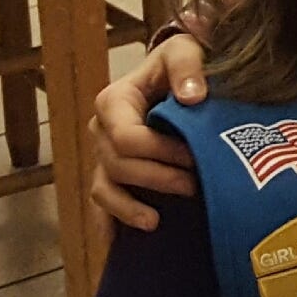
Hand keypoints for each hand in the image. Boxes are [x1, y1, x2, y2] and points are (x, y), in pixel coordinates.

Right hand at [87, 32, 207, 228]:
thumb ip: (188, 66)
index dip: (159, 152)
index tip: (194, 156)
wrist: (182, 74)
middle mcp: (102, 131)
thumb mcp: (186, 50)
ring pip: (104, 190)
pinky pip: (101, 205)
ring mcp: (104, 155)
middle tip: (195, 186)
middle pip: (118, 166)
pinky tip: (117, 247)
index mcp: (114, 101)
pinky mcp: (113, 175)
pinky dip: (108, 224)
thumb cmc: (182, 62)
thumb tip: (191, 97)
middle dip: (156, 179)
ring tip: (156, 222)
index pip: (127, 138)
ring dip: (128, 208)